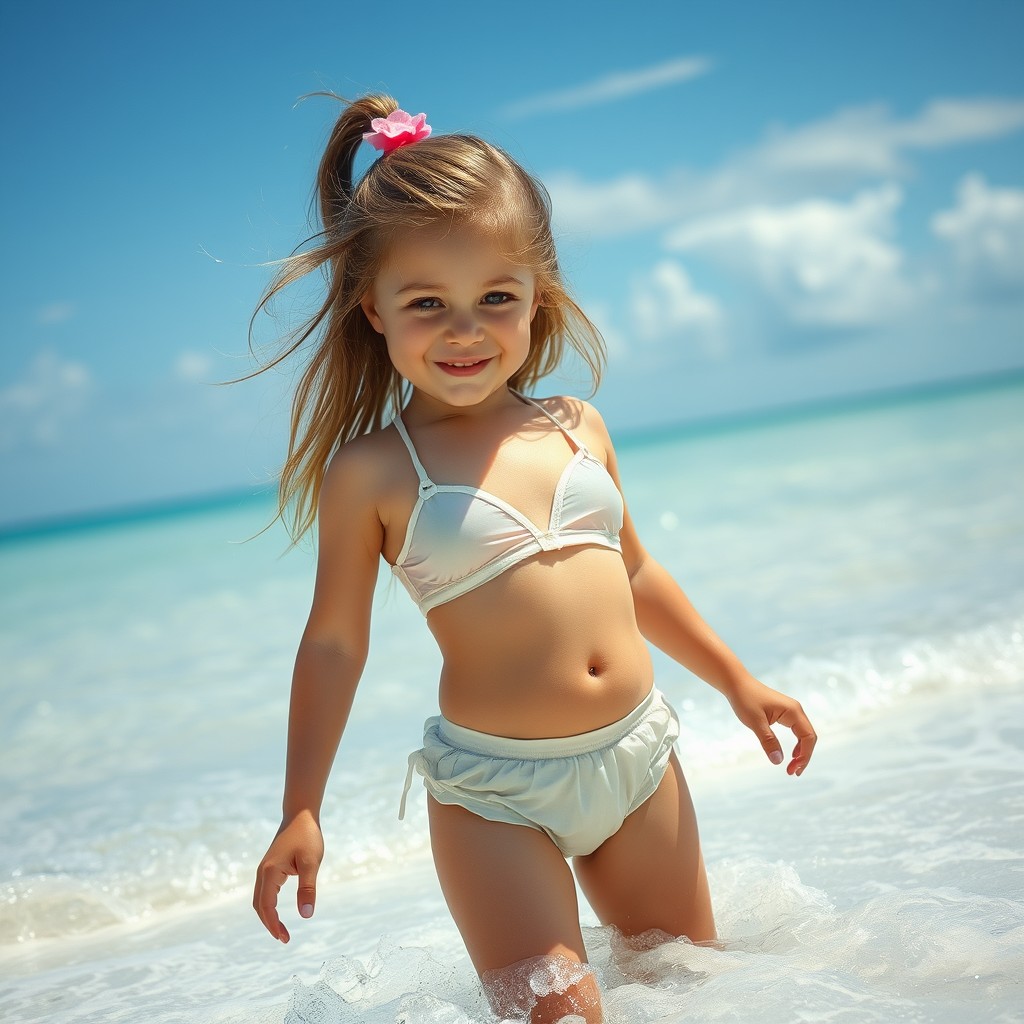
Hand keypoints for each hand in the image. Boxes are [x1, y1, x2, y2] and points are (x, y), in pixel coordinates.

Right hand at [253, 809, 323, 942]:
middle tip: (285, 938)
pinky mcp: (269, 867)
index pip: (266, 906)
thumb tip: (306, 915)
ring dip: (268, 916)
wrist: (300, 815)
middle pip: (259, 906)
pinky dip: (269, 906)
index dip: (273, 924)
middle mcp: (262, 873)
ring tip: (282, 930)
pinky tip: (279, 911)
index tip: (284, 938)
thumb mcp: (311, 863)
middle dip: (269, 924)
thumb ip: (308, 888)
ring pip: (260, 900)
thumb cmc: (307, 837)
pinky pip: (265, 892)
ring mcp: (264, 870)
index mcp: (270, 873)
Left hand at [725, 675, 815, 774]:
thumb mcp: (755, 722)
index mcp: (793, 711)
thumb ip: (768, 741)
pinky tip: (790, 754)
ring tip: (792, 767)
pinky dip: (796, 744)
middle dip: (804, 756)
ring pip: (804, 735)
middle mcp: (796, 710)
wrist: (736, 683)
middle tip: (792, 772)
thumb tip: (778, 762)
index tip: (793, 770)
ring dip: (800, 752)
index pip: (808, 737)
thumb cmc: (745, 699)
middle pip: (809, 737)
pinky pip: (797, 731)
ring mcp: (791, 711)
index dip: (804, 756)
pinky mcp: (785, 713)